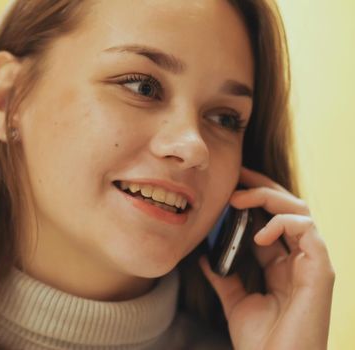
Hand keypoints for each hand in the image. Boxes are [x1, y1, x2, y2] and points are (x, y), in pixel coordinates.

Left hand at [199, 166, 334, 349]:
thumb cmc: (262, 341)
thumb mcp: (235, 301)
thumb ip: (223, 277)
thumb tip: (204, 256)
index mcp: (282, 264)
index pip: (271, 218)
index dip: (252, 197)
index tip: (227, 184)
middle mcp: (300, 259)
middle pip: (288, 207)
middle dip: (261, 186)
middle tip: (234, 177)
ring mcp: (313, 264)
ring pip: (300, 211)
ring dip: (268, 198)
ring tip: (238, 200)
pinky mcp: (321, 272)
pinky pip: (308, 231)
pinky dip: (283, 223)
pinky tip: (258, 234)